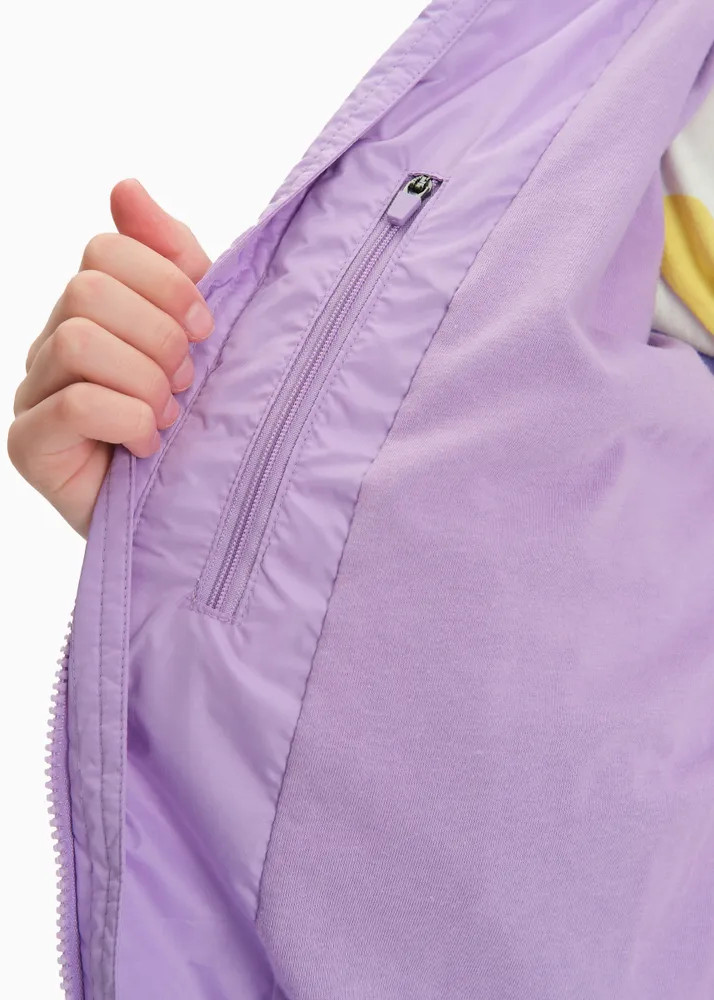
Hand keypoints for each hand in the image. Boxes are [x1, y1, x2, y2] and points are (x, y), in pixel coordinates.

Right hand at [7, 179, 212, 536]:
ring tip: (167, 416)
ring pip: (78, 341)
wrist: (192, 508)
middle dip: (160, 337)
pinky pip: (74, 403)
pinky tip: (146, 445)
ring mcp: (33, 394)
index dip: (167, 282)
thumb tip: (125, 186)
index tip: (206, 328)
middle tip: (186, 382)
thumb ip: (170, 258)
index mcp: (92, 309)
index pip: (107, 249)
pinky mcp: (29, 445)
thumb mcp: (200, 329)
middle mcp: (53, 344)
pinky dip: (127, 419)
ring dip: (145, 381)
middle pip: (89, 290)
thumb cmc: (199, 420)